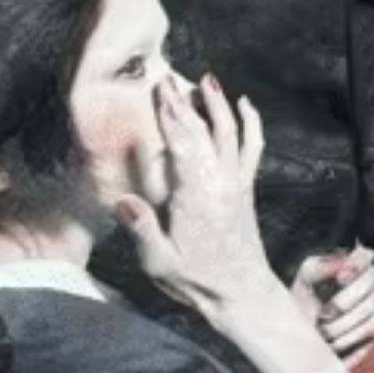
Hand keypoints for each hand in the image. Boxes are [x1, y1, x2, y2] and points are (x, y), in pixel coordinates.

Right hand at [113, 70, 281, 323]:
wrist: (242, 294)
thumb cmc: (198, 281)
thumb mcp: (160, 263)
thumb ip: (142, 230)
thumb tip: (122, 201)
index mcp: (195, 198)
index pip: (181, 146)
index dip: (170, 116)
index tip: (159, 90)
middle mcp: (219, 185)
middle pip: (202, 133)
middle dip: (184, 104)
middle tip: (167, 78)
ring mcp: (236, 184)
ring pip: (231, 135)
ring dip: (219, 106)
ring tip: (208, 80)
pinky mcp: (245, 189)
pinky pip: (251, 148)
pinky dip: (250, 124)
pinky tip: (245, 106)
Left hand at [292, 244, 373, 364]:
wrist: (304, 338)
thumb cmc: (304, 305)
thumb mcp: (303, 284)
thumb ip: (317, 269)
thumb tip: (340, 265)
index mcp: (352, 265)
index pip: (365, 254)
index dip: (357, 264)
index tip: (339, 278)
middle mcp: (371, 282)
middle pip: (371, 280)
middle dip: (344, 300)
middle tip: (323, 313)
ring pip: (371, 308)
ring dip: (343, 323)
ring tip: (324, 332)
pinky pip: (372, 329)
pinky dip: (350, 338)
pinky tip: (334, 343)